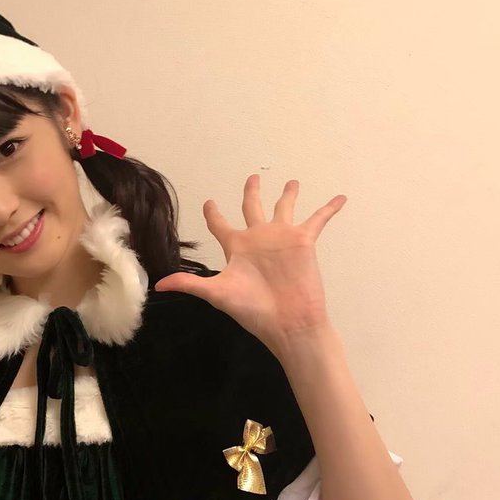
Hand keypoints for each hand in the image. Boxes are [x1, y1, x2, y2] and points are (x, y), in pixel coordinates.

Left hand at [154, 174, 345, 357]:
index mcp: (237, 248)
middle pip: (252, 208)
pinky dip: (329, 208)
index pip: (221, 225)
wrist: (287, 322)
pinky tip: (340, 197)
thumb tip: (159, 286)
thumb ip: (190, 284)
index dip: (213, 213)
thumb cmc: (253, 310)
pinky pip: (318, 219)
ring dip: (288, 195)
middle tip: (253, 177)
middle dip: (251, 192)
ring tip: (292, 182)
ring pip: (284, 208)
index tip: (209, 202)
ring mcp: (281, 239)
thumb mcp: (217, 293)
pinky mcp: (303, 242)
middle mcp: (258, 239)